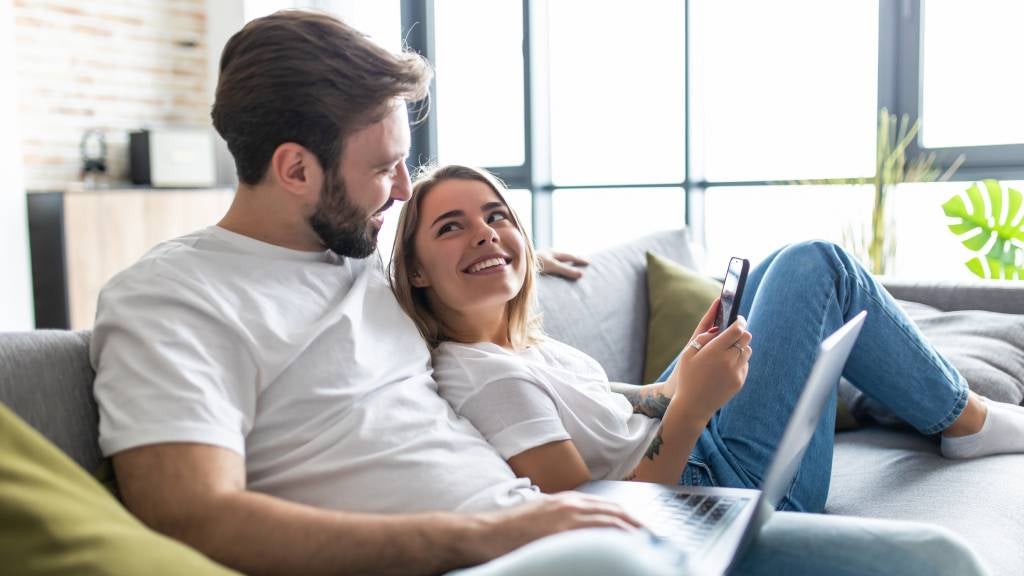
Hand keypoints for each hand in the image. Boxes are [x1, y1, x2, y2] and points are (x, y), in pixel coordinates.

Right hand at [465, 493, 641, 563]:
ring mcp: (565, 517)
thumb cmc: (507, 531)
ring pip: (610, 522)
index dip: (629, 519)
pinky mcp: (559, 532)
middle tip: (657, 541)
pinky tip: (626, 550)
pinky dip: (614, 540)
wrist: (482, 533)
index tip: (644, 532)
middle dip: (638, 526)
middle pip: (616, 513)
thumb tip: (580, 534)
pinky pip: (595, 535)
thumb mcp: (540, 518)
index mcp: (567, 502)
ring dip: (633, 533)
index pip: (608, 508)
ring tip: (650, 546)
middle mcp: (571, 505)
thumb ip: (562, 522)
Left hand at [537, 250, 589, 279]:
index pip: (569, 256)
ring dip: (563, 261)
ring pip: (555, 258)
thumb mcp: (553, 266)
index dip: (579, 260)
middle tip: (583, 261)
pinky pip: (547, 263)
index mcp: (552, 253)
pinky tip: (552, 269)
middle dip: (573, 258)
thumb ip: (567, 271)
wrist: (516, 262)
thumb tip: (582, 275)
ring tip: (569, 264)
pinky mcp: (534, 263)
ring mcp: (540, 258)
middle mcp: (546, 253)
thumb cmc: (534, 264)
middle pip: (563, 256)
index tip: (590, 263)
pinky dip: (554, 265)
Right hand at [665, 298, 751, 420]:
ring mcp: (736, 372)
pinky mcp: (740, 381)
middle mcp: (729, 360)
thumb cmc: (687, 377)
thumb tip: (717, 329)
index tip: (738, 319)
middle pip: (746, 338)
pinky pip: (745, 365)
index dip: (739, 322)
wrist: (694, 405)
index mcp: (715, 351)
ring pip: (748, 351)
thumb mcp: (687, 354)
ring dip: (741, 347)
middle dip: (741, 333)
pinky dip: (739, 361)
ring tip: (728, 351)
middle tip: (733, 334)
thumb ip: (702, 338)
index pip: (737, 330)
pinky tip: (726, 366)